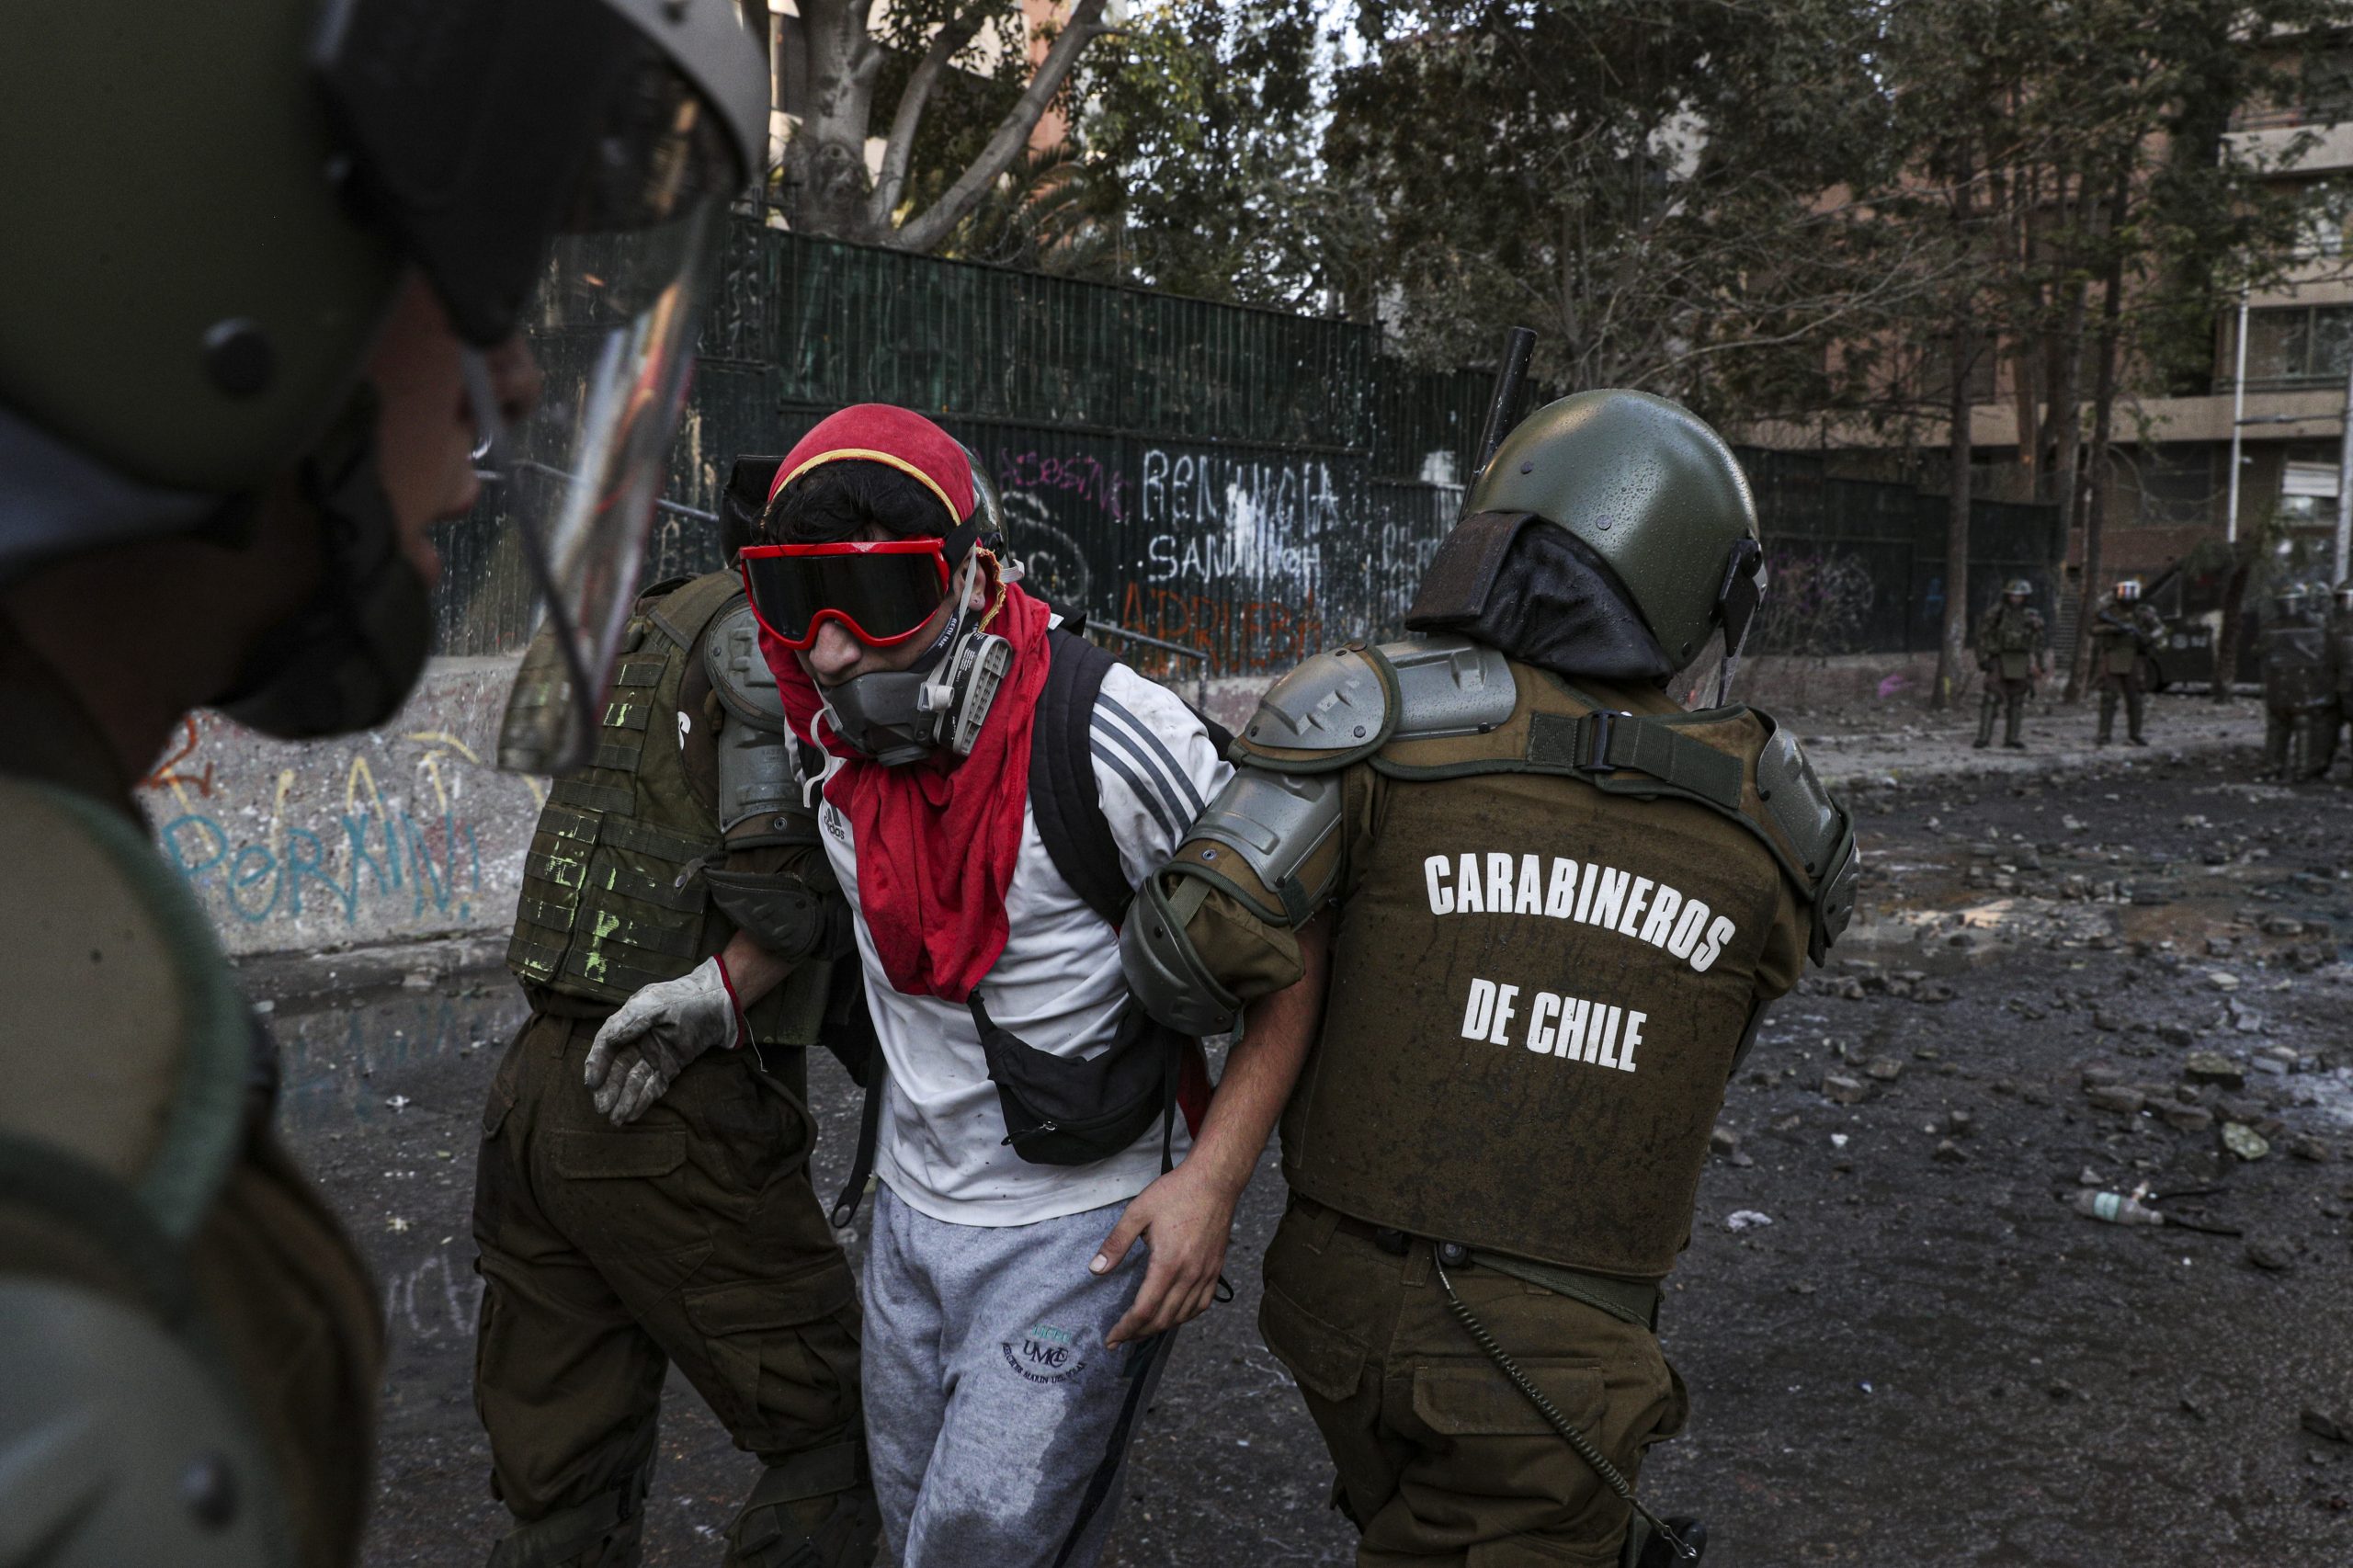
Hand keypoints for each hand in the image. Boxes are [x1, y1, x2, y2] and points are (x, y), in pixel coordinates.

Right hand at [581, 956, 741, 1125]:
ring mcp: (654, 1055)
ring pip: (635, 1081)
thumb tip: (608, 1040)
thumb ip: (630, 1021)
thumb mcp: (654, 1004)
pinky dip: (643, 1100)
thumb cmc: (684, 998)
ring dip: (624, 1099)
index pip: (607, 1046)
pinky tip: (632, 1114)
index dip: (597, 1064)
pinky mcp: (670, 1067)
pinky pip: (654, 1086)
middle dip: (610, 1089)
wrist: (717, 1003)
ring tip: (616, 1119)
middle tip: (602, 1108)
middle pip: (619, 1068)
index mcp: (629, 1023)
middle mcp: (638, 1041)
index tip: (592, 1084)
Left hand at [1091, 1161, 1237, 1347]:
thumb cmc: (1176, 1193)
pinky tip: (1173, 1315)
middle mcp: (1189, 1274)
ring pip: (1183, 1316)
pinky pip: (1202, 1305)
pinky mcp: (1215, 1269)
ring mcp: (1206, 1274)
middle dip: (1139, 1334)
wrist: (1215, 1181)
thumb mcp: (1138, 1212)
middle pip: (1163, 1319)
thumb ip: (1116, 1243)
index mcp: (1168, 1263)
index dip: (1126, 1328)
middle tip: (1121, 1338)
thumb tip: (1096, 1270)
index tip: (1111, 1338)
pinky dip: (1185, 1317)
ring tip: (1142, 1330)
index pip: (1145, 1310)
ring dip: (1160, 1328)